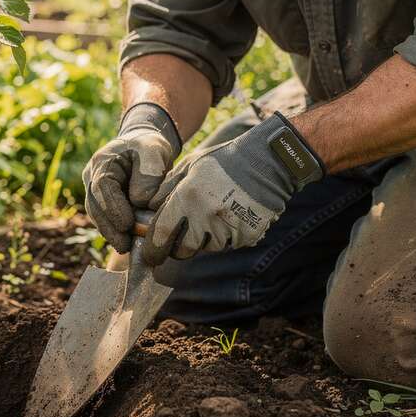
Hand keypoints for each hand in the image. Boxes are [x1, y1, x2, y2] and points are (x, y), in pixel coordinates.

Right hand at [83, 103, 181, 252]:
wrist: (143, 147)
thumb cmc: (149, 147)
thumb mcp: (154, 150)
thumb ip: (149, 173)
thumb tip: (140, 201)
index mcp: (103, 161)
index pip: (102, 186)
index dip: (112, 206)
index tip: (127, 224)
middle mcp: (92, 176)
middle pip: (94, 205)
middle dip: (109, 226)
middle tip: (124, 245)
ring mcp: (94, 190)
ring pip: (97, 214)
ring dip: (110, 233)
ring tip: (125, 247)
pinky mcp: (102, 202)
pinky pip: (104, 218)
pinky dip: (114, 231)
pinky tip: (126, 243)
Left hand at [144, 113, 323, 265]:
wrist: (266, 162)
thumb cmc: (223, 161)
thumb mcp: (188, 166)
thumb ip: (165, 189)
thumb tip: (148, 209)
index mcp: (187, 198)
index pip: (161, 234)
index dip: (153, 248)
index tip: (150, 255)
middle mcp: (205, 217)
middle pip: (183, 250)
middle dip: (178, 246)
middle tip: (182, 233)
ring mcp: (227, 229)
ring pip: (206, 248)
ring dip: (203, 239)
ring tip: (212, 214)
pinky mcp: (246, 236)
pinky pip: (227, 245)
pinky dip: (224, 236)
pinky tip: (230, 215)